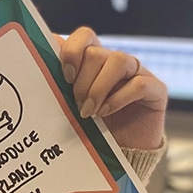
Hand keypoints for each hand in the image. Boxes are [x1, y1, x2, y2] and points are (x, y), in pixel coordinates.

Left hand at [57, 28, 166, 149]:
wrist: (119, 155)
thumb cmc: (91, 129)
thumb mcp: (70, 106)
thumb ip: (60, 87)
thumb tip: (37, 72)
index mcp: (93, 63)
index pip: (84, 37)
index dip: (71, 50)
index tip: (64, 75)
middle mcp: (115, 63)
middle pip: (96, 52)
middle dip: (81, 80)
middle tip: (76, 102)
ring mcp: (137, 74)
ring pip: (118, 61)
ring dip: (98, 88)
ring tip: (89, 112)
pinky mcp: (155, 90)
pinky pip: (139, 83)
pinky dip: (119, 98)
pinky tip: (107, 112)